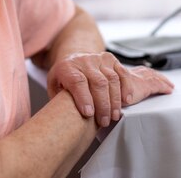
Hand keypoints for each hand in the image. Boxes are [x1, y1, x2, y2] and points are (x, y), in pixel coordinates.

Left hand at [46, 52, 173, 126]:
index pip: (77, 81)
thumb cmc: (64, 78)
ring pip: (112, 78)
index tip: (88, 114)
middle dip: (102, 104)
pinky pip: (122, 72)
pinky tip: (126, 100)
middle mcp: (84, 61)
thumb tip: (64, 117)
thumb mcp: (54, 86)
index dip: (84, 98)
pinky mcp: (111, 60)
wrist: (74, 59)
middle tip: (103, 121)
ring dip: (115, 100)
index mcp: (68, 67)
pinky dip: (126, 87)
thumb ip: (59, 98)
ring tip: (114, 116)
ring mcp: (99, 59)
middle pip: (98, 82)